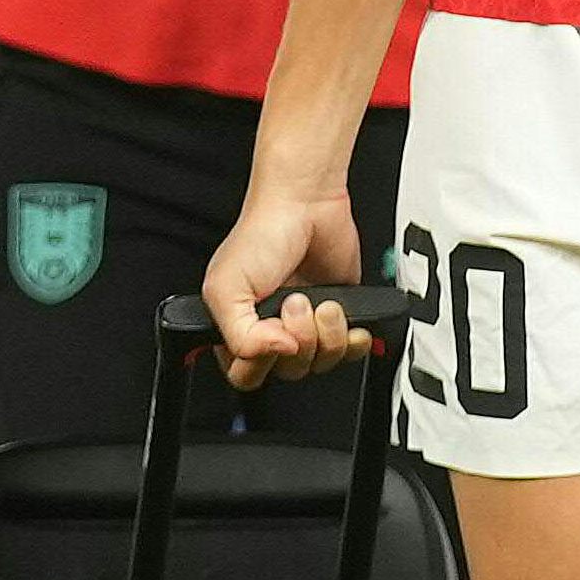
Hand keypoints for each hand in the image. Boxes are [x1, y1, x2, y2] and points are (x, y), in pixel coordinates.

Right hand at [198, 176, 367, 389]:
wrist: (307, 206)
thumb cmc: (264, 234)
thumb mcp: (227, 287)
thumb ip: (238, 334)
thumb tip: (276, 352)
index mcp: (236, 326)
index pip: (245, 373)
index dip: (261, 362)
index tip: (270, 334)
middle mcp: (270, 330)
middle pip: (287, 372)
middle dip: (298, 342)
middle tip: (295, 304)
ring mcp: (305, 326)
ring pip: (319, 364)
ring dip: (326, 336)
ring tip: (320, 302)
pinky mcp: (336, 318)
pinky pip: (348, 352)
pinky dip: (352, 341)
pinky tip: (345, 318)